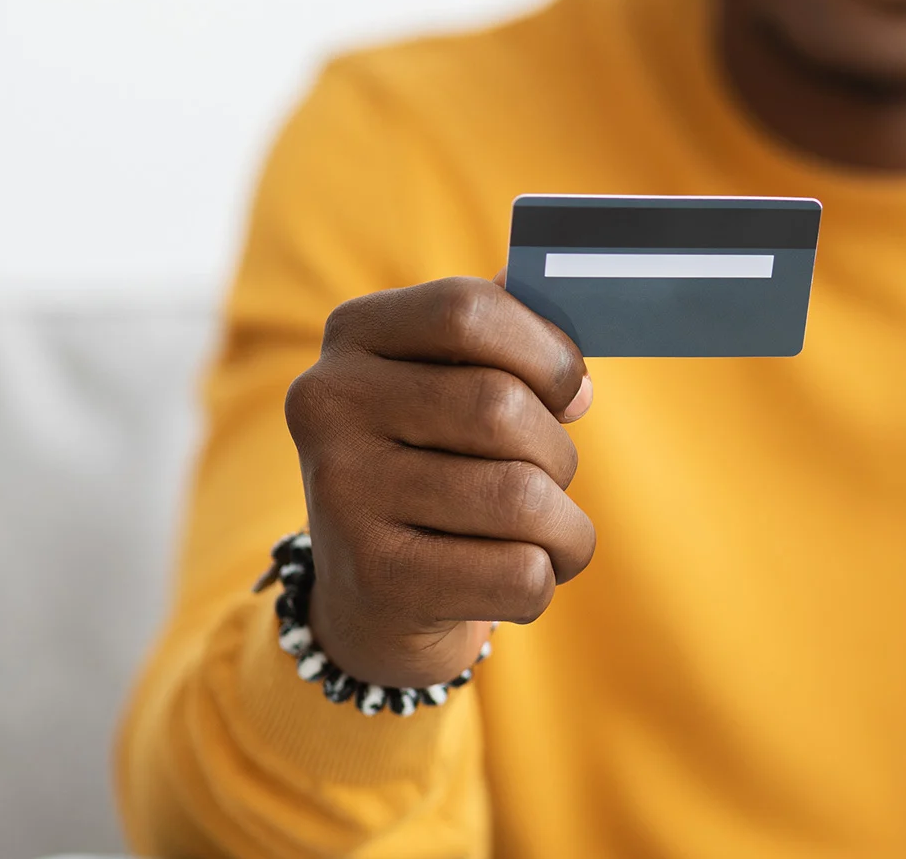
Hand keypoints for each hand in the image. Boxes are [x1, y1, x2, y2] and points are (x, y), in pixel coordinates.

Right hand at [285, 274, 594, 687]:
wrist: (375, 594)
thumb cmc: (441, 466)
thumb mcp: (455, 387)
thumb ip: (511, 345)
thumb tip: (575, 376)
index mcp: (354, 334)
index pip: (468, 310)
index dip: (546, 351)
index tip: (569, 391)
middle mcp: (330, 405)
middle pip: (501, 406)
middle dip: (558, 451)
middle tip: (550, 478)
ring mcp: (343, 493)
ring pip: (522, 495)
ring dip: (565, 525)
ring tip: (545, 534)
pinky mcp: (376, 578)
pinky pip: (520, 572)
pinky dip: (548, 577)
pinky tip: (516, 576)